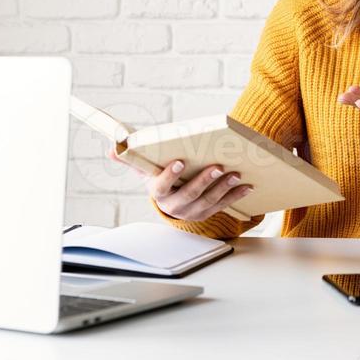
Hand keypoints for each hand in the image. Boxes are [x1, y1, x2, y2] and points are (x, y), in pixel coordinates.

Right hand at [107, 148, 252, 222]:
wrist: (170, 198)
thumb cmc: (157, 176)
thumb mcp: (143, 168)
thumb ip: (129, 157)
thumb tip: (112, 147)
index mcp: (158, 193)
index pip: (161, 186)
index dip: (170, 175)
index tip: (180, 161)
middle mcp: (175, 207)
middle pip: (190, 195)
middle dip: (205, 181)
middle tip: (218, 166)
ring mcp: (192, 212)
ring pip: (209, 202)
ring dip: (224, 188)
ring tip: (236, 174)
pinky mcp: (207, 212)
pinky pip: (223, 205)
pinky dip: (236, 195)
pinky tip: (247, 185)